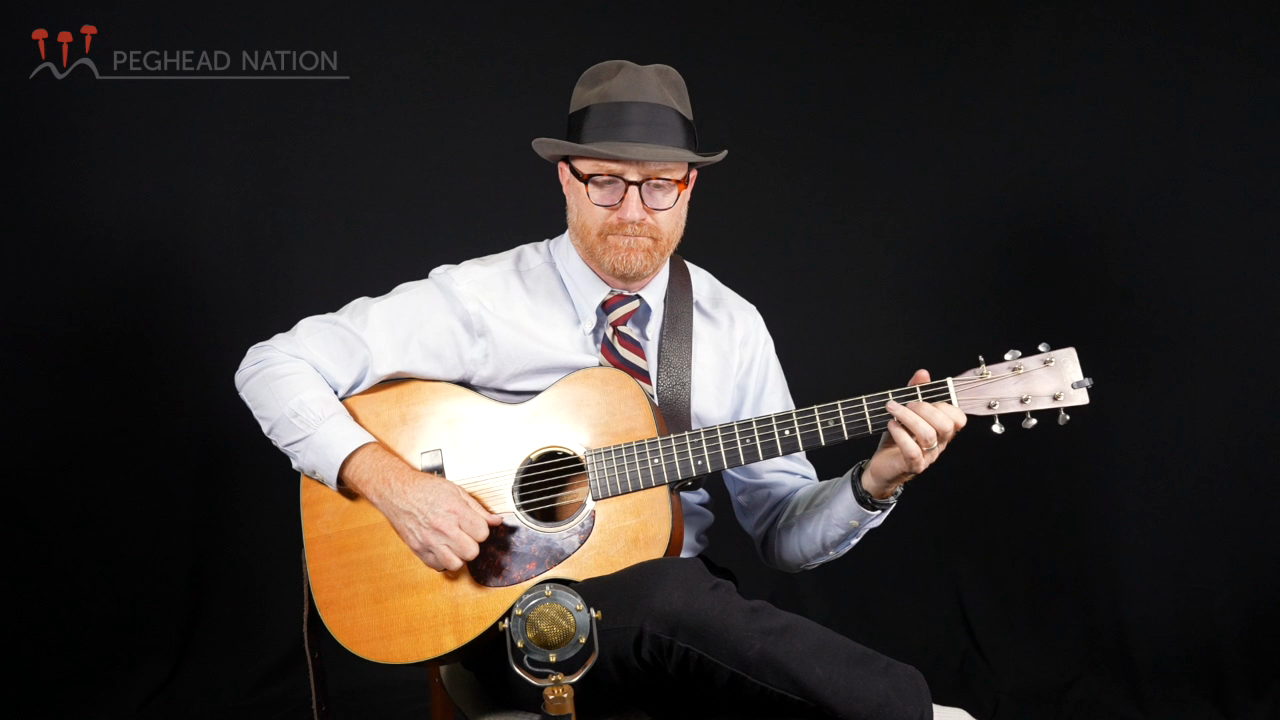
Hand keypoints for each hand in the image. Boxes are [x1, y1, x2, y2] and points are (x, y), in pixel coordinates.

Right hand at [338, 442, 502, 571]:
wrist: (397, 491)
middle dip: (472, 545)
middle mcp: (443, 528)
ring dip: (458, 556)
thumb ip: (478, 509)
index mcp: (456, 511)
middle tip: (466, 537)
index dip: (481, 531)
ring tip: (455, 545)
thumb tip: (496, 520)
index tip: (476, 527)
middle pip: (472, 552)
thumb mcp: (456, 491)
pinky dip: (442, 560)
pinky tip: (442, 548)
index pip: (482, 533)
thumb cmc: (425, 488)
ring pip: (456, 564)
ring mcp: (430, 540)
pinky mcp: (418, 549)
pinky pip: (437, 566)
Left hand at [862, 369, 966, 498]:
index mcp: (941, 430)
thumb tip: (923, 373)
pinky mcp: (913, 466)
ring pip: (928, 436)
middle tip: (907, 404)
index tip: (924, 399)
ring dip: (908, 418)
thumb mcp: (906, 412)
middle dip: (925, 409)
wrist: (882, 466)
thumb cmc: (897, 438)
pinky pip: (912, 451)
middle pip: (945, 426)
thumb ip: (916, 392)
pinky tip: (891, 425)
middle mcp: (939, 444)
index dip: (945, 406)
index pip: (958, 419)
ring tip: (893, 409)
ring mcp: (927, 456)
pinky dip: (901, 435)